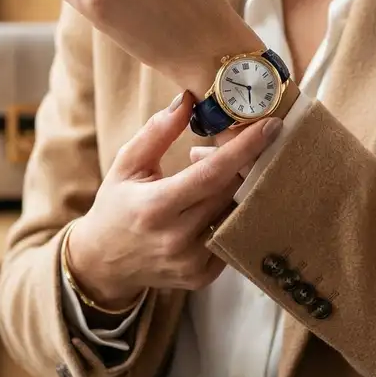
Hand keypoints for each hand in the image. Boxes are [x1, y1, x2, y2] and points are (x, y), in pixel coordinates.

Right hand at [66, 91, 282, 309]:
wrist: (105, 263)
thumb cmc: (116, 205)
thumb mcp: (127, 164)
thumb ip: (157, 132)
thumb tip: (187, 100)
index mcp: (156, 207)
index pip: (212, 174)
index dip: (245, 148)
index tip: (271, 125)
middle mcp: (177, 239)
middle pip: (231, 191)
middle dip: (236, 164)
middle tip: (220, 150)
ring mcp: (193, 262)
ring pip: (235, 213)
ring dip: (232, 189)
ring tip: (208, 179)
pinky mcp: (203, 276)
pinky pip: (231, 235)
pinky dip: (228, 214)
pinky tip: (207, 205)